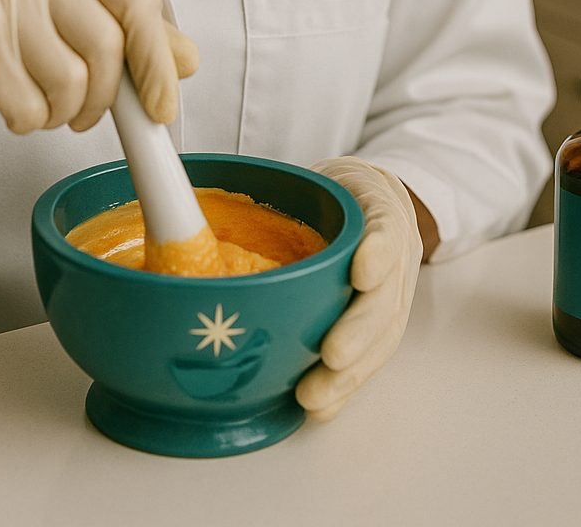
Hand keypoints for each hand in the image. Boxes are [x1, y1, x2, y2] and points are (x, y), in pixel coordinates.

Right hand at [0, 0, 198, 161]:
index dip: (157, 56)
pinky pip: (27, 105)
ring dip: (60, 112)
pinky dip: (25, 120)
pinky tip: (4, 104)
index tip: (163, 105)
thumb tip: (188, 59)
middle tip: (82, 114)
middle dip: (103, 98)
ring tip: (36, 102)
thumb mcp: (53, 14)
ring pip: (68, 82)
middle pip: (106, 46)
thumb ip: (119, 29)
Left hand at [295, 157, 422, 421]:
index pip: (385, 227)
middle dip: (358, 329)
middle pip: (385, 297)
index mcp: (377, 209)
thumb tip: (187, 201)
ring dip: (350, 373)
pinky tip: (319, 407)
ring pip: (381, 338)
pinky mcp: (382, 326)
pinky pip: (368, 359)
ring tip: (314, 396)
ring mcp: (392, 295)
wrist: (375, 201)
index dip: (377, 251)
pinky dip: (344, 387)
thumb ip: (278, 188)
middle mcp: (391, 256)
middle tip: (331, 353)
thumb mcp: (324, 174)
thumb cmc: (336, 193)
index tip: (362, 270)